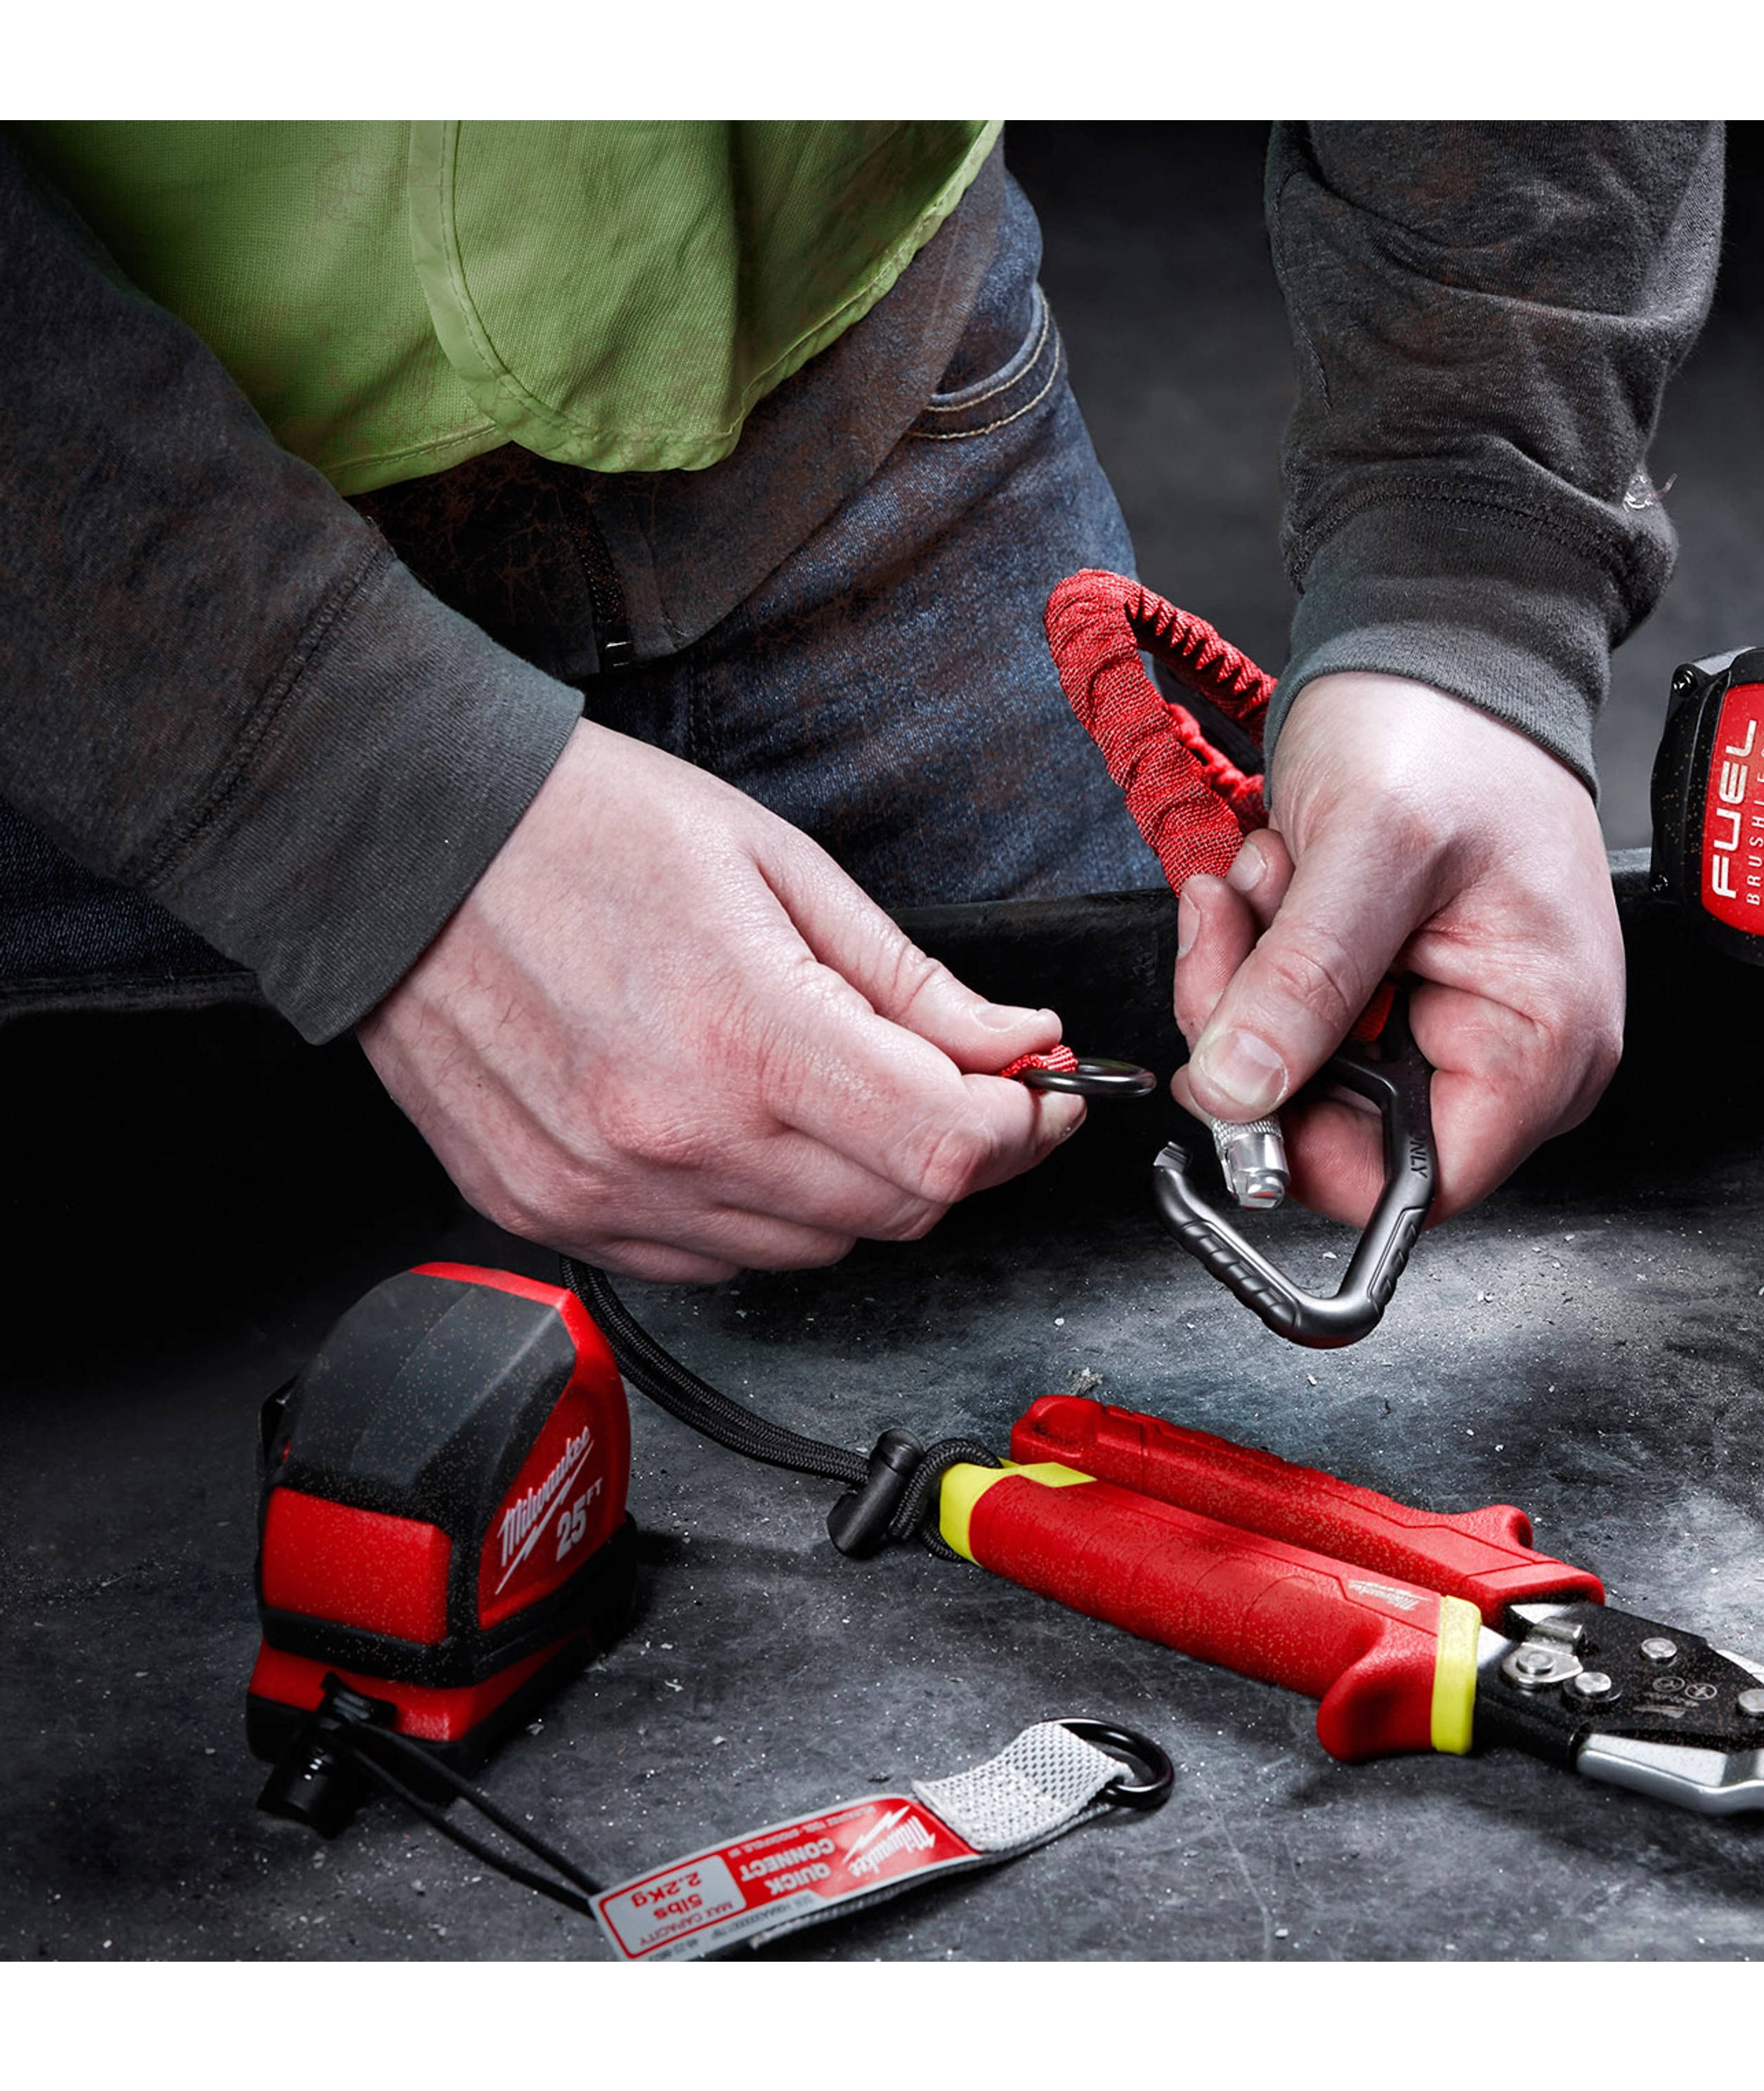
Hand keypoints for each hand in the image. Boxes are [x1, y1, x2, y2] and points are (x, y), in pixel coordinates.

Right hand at [359, 720, 1081, 1282]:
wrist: (397, 844)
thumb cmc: (578, 829)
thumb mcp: (781, 867)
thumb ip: (911, 982)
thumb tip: (1015, 1043)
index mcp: (745, 1037)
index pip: (947, 1148)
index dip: (1023, 1124)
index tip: (1040, 1088)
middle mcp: (674, 1137)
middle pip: (897, 1210)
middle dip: (961, 1153)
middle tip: (967, 1085)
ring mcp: (607, 1192)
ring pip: (817, 1248)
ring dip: (863, 1186)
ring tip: (835, 1091)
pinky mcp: (554, 1215)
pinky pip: (715, 1260)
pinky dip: (764, 1214)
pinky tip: (747, 1131)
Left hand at [1169, 673, 1621, 1221]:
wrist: (1445, 638)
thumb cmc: (1450, 726)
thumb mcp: (1369, 850)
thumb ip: (1306, 983)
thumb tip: (1241, 1093)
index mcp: (1543, 1043)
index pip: (1416, 1186)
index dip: (1310, 1154)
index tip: (1236, 1077)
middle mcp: (1510, 1052)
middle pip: (1342, 1130)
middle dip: (1262, 1035)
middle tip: (1241, 928)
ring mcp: (1448, 1020)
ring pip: (1302, 1074)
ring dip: (1256, 982)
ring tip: (1275, 876)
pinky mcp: (1396, 988)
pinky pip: (1299, 1021)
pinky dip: (1266, 956)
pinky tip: (1285, 879)